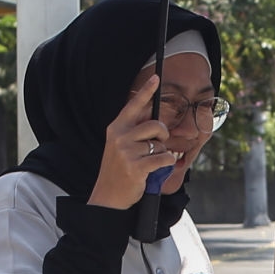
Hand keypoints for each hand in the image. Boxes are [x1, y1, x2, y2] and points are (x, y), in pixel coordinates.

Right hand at [89, 69, 171, 208]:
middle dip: (163, 134)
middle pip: (155, 124)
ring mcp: (127, 152)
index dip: (146, 91)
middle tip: (160, 143)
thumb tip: (156, 122)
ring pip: (160, 144)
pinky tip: (158, 168)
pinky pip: (163, 158)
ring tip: (151, 161)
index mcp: (116, 129)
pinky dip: (166, 163)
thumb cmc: (118, 170)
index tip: (156, 77)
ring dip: (162, 153)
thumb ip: (134, 132)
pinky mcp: (136, 167)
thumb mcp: (120, 146)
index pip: (133, 105)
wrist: (108, 195)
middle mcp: (120, 137)